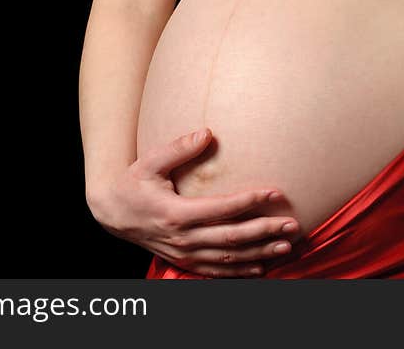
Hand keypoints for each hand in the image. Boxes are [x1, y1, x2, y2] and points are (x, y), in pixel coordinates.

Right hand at [86, 127, 299, 277]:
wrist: (111, 213)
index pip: (221, 208)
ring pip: (228, 259)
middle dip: (264, 231)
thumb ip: (179, 148)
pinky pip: (217, 271)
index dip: (249, 201)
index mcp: (176, 213)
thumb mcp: (150, 161)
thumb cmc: (133, 183)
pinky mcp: (184, 262)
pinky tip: (262, 267)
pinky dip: (240, 271)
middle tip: (292, 225)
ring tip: (286, 246)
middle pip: (231, 238)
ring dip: (259, 253)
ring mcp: (184, 254)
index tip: (274, 193)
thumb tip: (207, 133)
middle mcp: (182, 238)